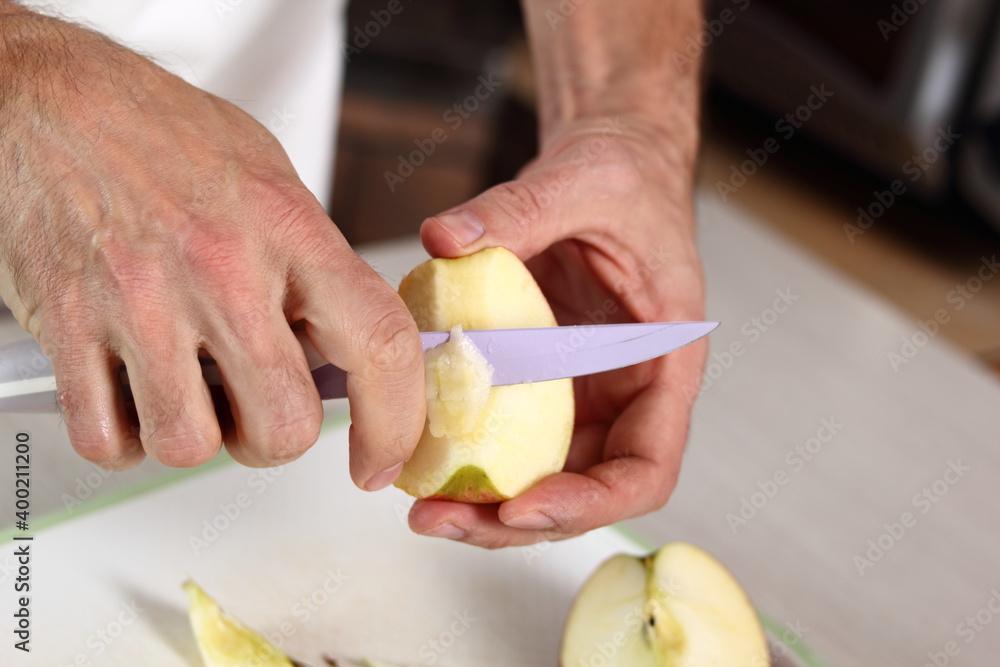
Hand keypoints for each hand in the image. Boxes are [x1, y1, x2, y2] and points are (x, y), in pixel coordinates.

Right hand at [0, 11, 423, 485]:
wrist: (52, 99)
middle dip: (275, 437)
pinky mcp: (70, 326)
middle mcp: (221, 270)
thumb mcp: (273, 181)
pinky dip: (124, 439)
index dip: (396, 420)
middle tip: (259, 407)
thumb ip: (316, 268)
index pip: (378, 344)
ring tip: (189, 391)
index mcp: (289, 231)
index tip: (384, 455)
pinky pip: (106, 438)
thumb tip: (343, 347)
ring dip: (198, 437)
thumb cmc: (163, 133)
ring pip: (191, 445)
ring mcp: (141, 302)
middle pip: (283, 425)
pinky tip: (133, 397)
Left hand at [409, 116, 706, 546]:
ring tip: (424, 507)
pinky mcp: (541, 379)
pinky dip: (471, 455)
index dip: (592, 502)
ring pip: (544, 477)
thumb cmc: (625, 177)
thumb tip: (445, 237)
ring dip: (487, 503)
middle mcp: (625, 392)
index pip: (647, 468)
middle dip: (517, 520)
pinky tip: (422, 453)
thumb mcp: (583, 180)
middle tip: (442, 517)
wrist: (611, 163)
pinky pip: (510, 435)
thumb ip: (519, 209)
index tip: (526, 505)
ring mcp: (581, 392)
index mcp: (664, 362)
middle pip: (585, 492)